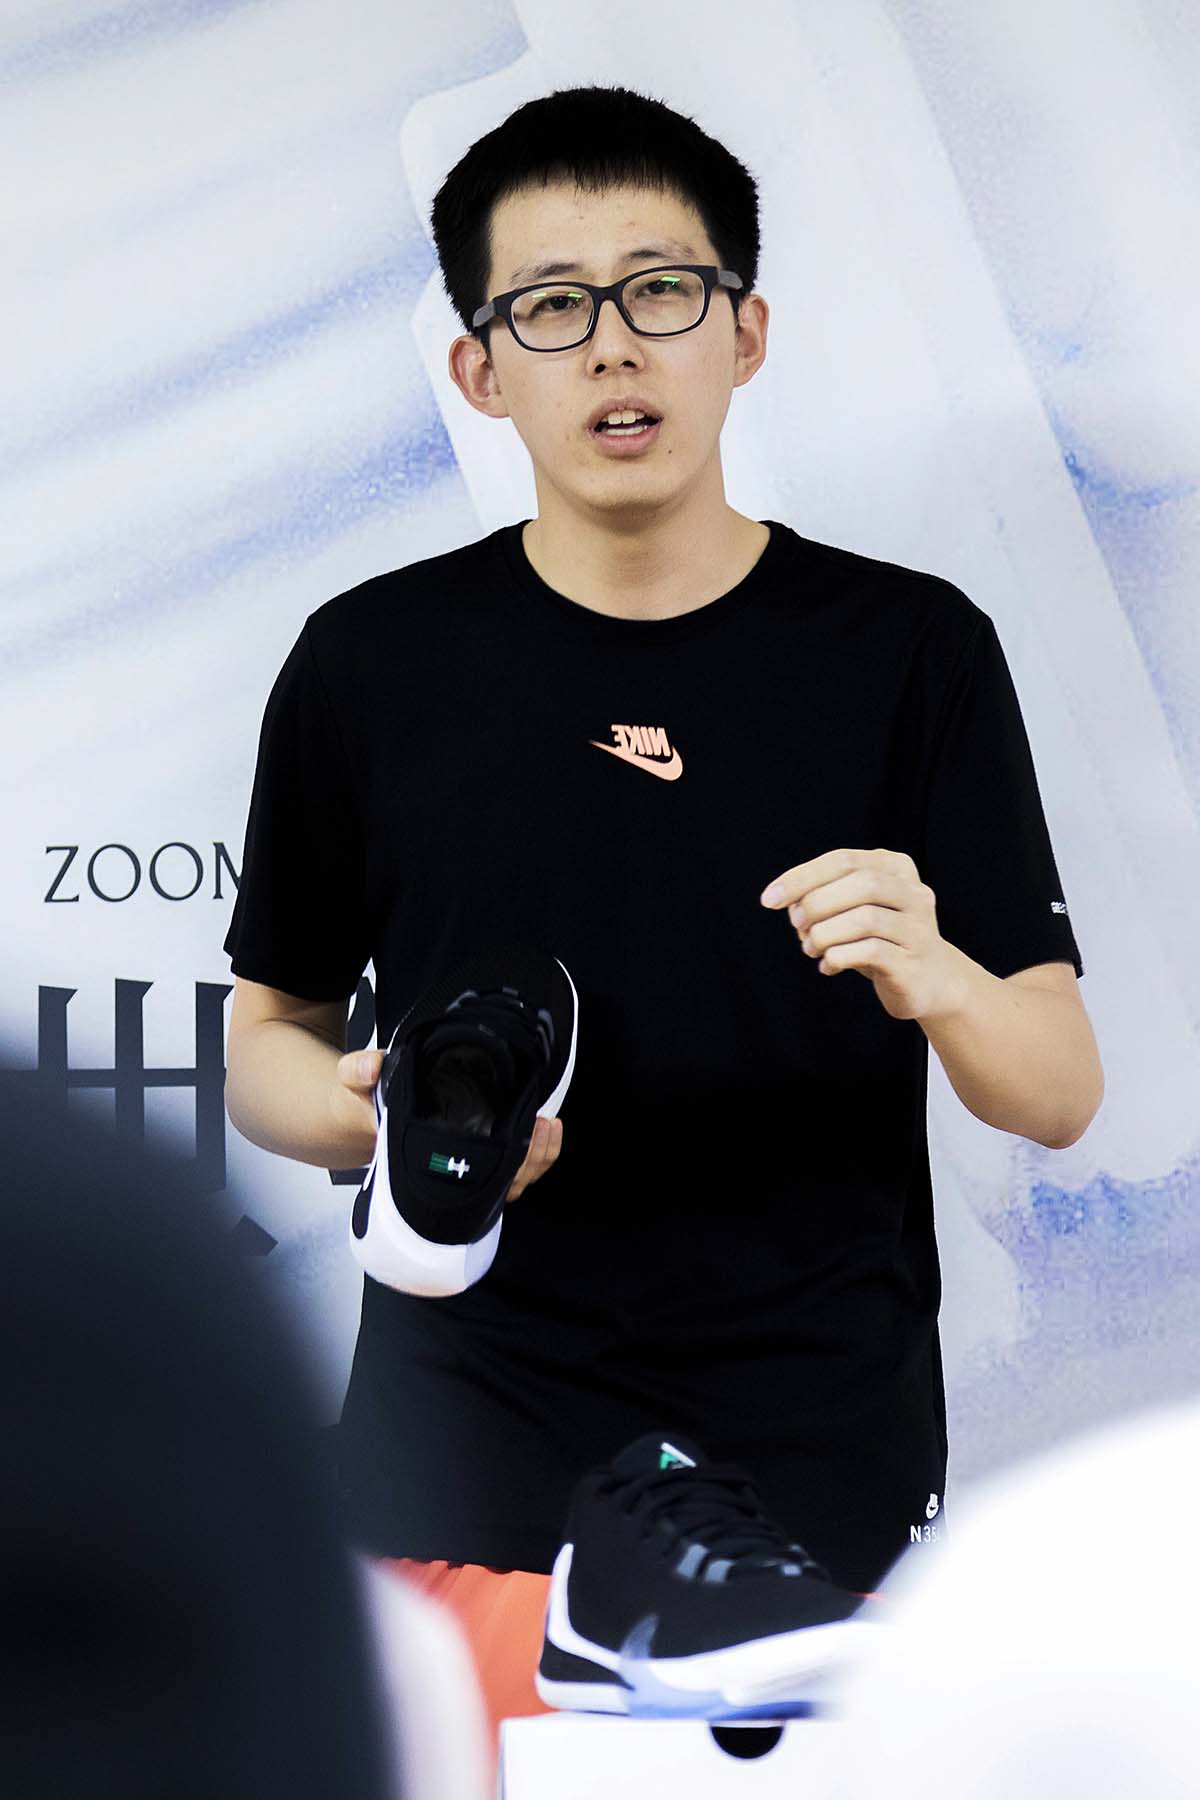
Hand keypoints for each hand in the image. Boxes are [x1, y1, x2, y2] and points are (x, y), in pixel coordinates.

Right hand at [333, 1049, 561, 1200]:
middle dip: (524, 1160)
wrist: (360, 1116)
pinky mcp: (479, 1158)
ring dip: (535, 1159)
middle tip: (537, 1127)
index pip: (463, 1173)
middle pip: (496, 1182)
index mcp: (423, 1155)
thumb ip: (358, 1071)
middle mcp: (448, 1169)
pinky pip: (514, 1171)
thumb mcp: (355, 1083)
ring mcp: (466, 1168)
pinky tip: (548, 1130)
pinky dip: (536, 1155)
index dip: (492, 1164)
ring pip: (510, 1181)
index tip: (513, 1137)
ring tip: (548, 1127)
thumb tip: (368, 1067)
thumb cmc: (365, 1103)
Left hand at [759, 846, 966, 1022]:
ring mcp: (918, 929)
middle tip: (797, 926)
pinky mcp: (912, 963)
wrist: (930, 982)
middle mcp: (914, 893)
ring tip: (811, 948)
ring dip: (824, 934)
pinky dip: (838, 958)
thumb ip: (825, 896)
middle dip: (816, 904)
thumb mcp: (854, 908)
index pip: (844, 860)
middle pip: (860, 883)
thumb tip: (787, 901)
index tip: (769, 899)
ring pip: (865, 919)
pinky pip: (871, 953)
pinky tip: (829, 966)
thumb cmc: (883, 939)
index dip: (802, 877)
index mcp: (896, 868)